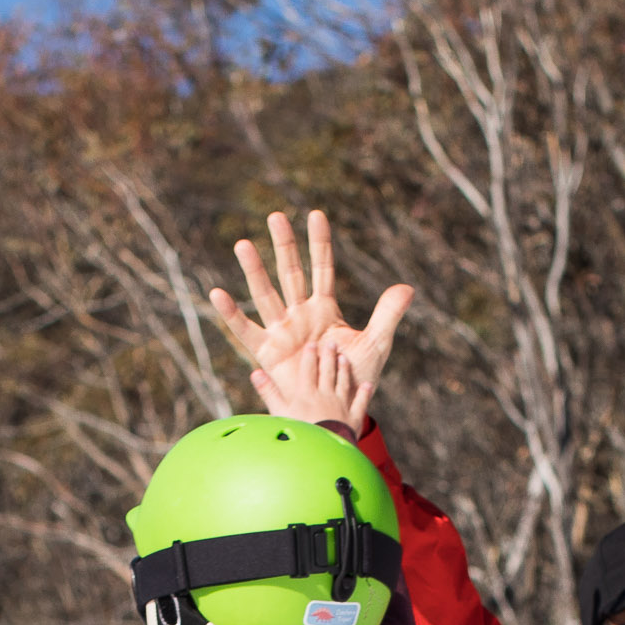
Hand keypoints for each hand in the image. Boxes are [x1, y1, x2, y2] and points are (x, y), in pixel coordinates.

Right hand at [205, 209, 414, 430]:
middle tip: (275, 216)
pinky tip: (217, 294)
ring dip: (254, 270)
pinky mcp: (267, 353)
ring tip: (244, 245)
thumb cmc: (354, 378)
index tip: (315, 215)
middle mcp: (299, 315)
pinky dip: (231, 314)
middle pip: (290, 273)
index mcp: (324, 309)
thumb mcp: (375, 345)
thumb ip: (388, 315)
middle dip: (283, 245)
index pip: (322, 268)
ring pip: (266, 294)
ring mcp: (282, 332)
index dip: (319, 243)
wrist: (337, 409)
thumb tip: (407, 287)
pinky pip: (245, 331)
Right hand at [251, 329, 367, 431]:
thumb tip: (255, 372)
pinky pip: (360, 403)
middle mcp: (326, 395)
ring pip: (343, 383)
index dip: (310, 356)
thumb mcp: (278, 412)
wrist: (320, 451)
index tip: (312, 344)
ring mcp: (341, 406)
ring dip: (344, 369)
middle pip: (328, 372)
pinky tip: (367, 385)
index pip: (308, 369)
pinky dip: (364, 393)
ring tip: (345, 358)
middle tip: (332, 343)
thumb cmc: (297, 433)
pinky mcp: (353, 419)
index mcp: (307, 393)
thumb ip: (269, 392)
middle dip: (329, 356)